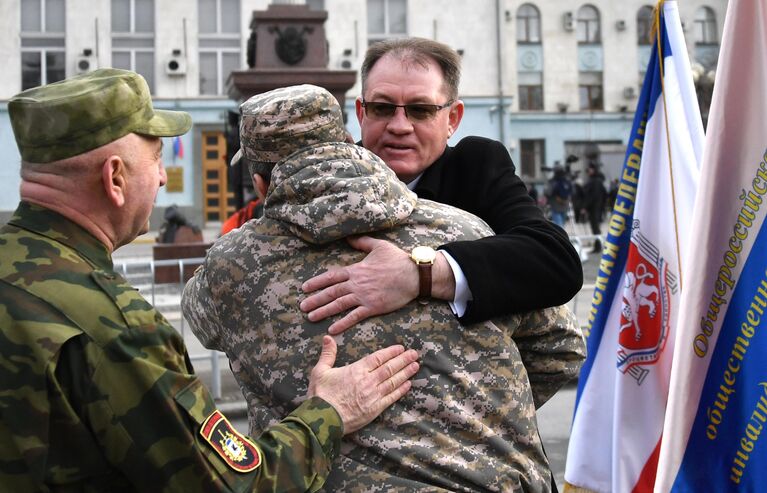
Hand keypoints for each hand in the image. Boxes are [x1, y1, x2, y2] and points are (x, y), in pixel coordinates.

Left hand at [300, 237, 418, 334]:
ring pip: (339, 305)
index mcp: (356, 270)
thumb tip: (349, 238)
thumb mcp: (379, 246)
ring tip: (311, 317)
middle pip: (331, 292)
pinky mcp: (373, 307)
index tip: (305, 288)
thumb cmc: (397, 259)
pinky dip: (342, 323)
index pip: (332, 276)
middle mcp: (357, 284)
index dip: (317, 282)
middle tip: (302, 306)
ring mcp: (364, 296)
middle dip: (315, 299)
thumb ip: (362, 242)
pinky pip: (354, 316)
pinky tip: (332, 329)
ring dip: (324, 311)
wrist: (414, 275)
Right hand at [308, 336, 419, 433]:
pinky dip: (400, 390)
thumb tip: (328, 337)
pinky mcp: (375, 409)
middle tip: (415, 354)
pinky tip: (408, 385)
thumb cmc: (321, 395)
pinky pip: (391, 398)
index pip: (378, 358)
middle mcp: (368, 381)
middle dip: (403, 360)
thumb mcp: (320, 371)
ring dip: (405, 373)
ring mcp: (373, 395)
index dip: (391, 352)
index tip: (401, 348)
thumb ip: (328, 354)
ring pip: (393, 381)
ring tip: (415, 366)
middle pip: (390, 368)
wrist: (323, 419)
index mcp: (357, 370)